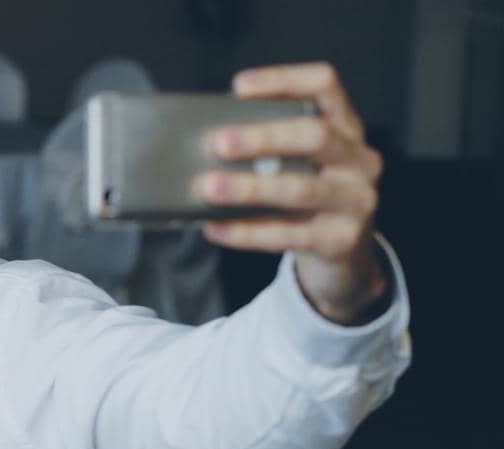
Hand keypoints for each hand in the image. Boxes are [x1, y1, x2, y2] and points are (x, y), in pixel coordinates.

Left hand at [196, 62, 387, 322]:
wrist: (343, 253)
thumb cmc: (308, 196)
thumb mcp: (300, 163)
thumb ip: (268, 147)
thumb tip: (203, 141)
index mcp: (346, 128)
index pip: (325, 86)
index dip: (285, 80)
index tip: (240, 86)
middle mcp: (359, 160)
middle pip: (316, 136)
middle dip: (265, 137)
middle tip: (219, 143)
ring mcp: (356, 201)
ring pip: (300, 189)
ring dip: (249, 188)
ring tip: (208, 187)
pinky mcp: (340, 240)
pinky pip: (287, 235)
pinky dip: (246, 232)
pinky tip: (215, 228)